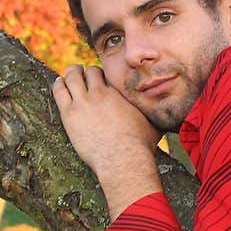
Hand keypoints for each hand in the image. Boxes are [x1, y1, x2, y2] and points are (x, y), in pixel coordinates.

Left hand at [52, 65, 162, 218]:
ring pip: (72, 76)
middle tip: (83, 74)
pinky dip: (59, 84)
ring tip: (70, 74)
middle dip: (86, 72)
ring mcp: (83, 102)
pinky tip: (59, 83)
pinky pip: (59, 90)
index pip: (107, 73)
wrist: (123, 158)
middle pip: (89, 71)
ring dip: (71, 74)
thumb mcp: (153, 124)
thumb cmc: (140, 144)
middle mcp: (101, 92)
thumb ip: (155, 115)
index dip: (103, 75)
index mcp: (119, 93)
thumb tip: (170, 112)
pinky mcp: (70, 114)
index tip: (101, 78)